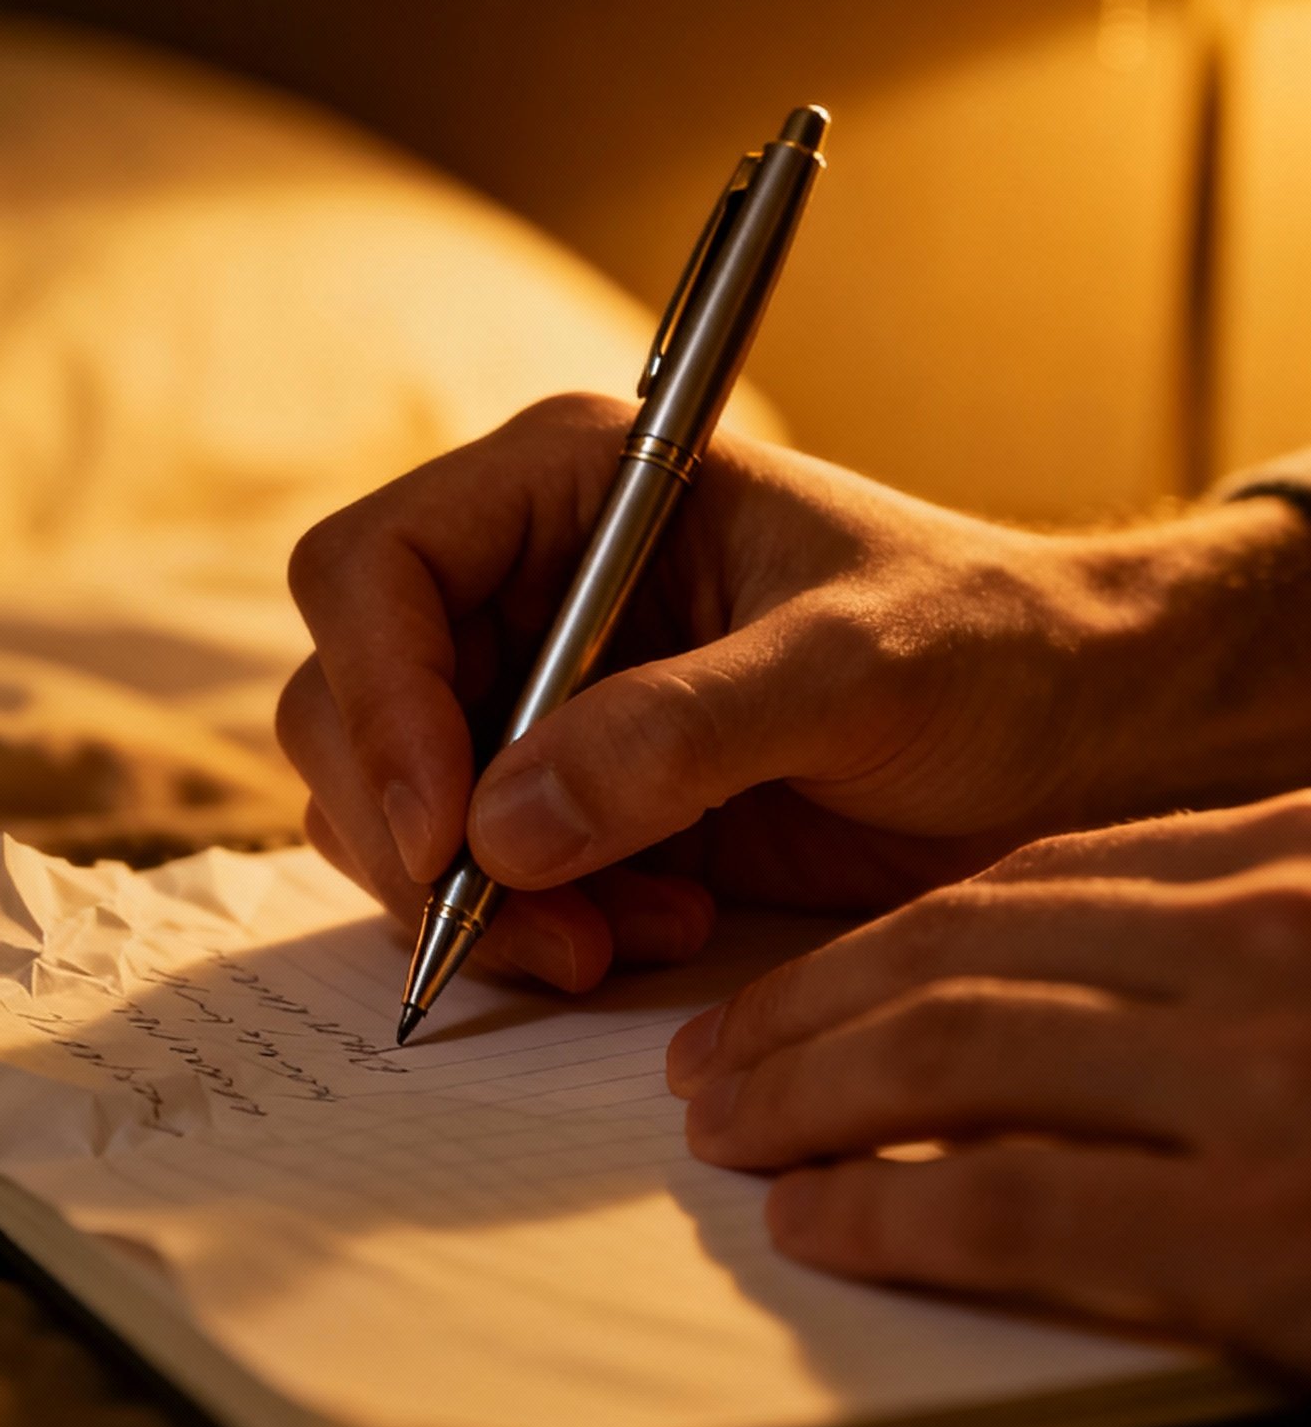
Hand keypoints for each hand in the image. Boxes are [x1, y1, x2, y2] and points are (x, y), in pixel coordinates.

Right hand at [277, 393, 1310, 991]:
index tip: (445, 830)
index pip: (374, 569)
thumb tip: (498, 827)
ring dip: (472, 899)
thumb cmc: (989, 648)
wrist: (1077, 735)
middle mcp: (532, 583)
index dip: (378, 700)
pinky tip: (650, 934)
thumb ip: (683, 731)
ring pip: (394, 806)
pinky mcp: (578, 799)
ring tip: (612, 941)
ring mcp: (544, 697)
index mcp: (574, 485)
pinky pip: (473, 876)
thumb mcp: (853, 670)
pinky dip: (529, 928)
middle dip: (413, 830)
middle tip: (533, 924)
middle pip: (350, 701)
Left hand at [669, 793, 1310, 1380]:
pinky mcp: (1258, 1234)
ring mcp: (1263, 1080)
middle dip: (803, 1011)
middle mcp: (1262, 940)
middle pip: (963, 954)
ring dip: (803, 1096)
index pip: (1039, 878)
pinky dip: (881, 1212)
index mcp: (1289, 861)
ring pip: (950, 1056)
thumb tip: (1103, 979)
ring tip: (725, 1134)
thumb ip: (1235, 942)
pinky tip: (811, 1227)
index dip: (882, 935)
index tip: (794, 986)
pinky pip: (1007, 1203)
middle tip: (711, 1064)